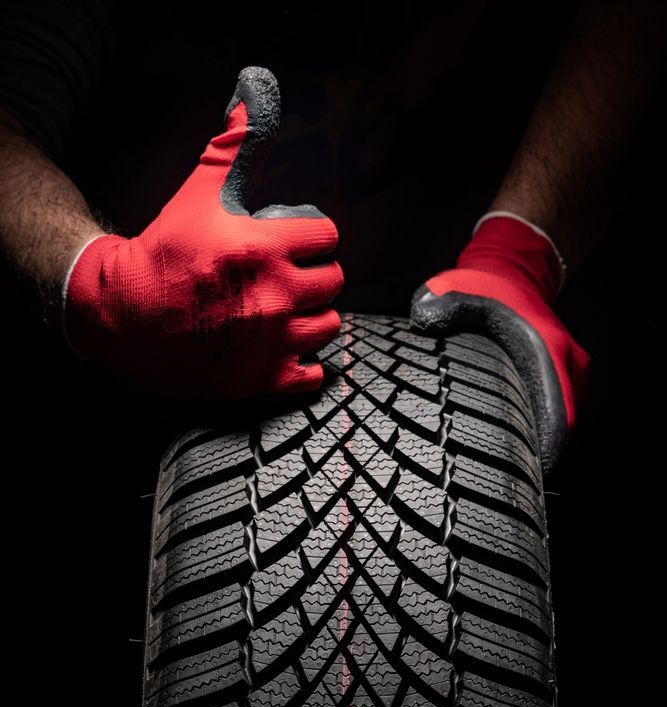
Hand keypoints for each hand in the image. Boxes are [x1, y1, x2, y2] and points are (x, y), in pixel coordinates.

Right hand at [62, 66, 343, 399]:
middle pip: (334, 281)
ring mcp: (273, 342)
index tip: (299, 242)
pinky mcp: (263, 379)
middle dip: (317, 274)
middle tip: (294, 276)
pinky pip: (314, 375)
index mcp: (265, 249)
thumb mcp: (197, 195)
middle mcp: (276, 296)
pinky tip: (287, 349)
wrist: (123, 314)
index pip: (328, 237)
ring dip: (315, 316)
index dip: (314, 236)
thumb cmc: (161, 254)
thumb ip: (231, 151)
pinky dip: (306, 364)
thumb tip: (249, 100)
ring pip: (330, 325)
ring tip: (292, 311)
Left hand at [410, 212, 590, 472]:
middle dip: (531, 459)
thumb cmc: (483, 285)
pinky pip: (551, 417)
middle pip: (560, 430)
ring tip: (495, 472)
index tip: (519, 480)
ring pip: (557, 426)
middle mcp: (569, 369)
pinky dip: (531, 432)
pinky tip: (501, 447)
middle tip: (496, 485)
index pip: (559, 419)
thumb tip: (422, 319)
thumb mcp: (455, 288)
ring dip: (531, 446)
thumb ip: (439, 303)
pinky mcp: (562, 384)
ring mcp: (570, 378)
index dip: (541, 454)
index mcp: (549, 351)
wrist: (512, 270)